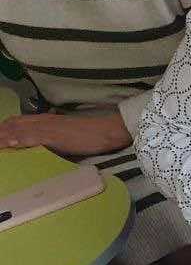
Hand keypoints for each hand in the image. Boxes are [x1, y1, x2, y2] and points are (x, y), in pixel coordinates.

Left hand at [0, 111, 131, 155]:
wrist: (107, 130)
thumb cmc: (92, 134)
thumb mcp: (68, 133)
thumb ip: (55, 137)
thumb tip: (46, 144)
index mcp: (46, 120)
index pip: (18, 122)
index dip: (4, 129)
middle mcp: (43, 121)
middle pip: (13, 125)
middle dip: (0, 133)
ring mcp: (47, 128)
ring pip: (18, 131)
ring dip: (3, 137)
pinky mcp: (53, 136)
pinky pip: (31, 138)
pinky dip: (18, 140)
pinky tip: (9, 143)